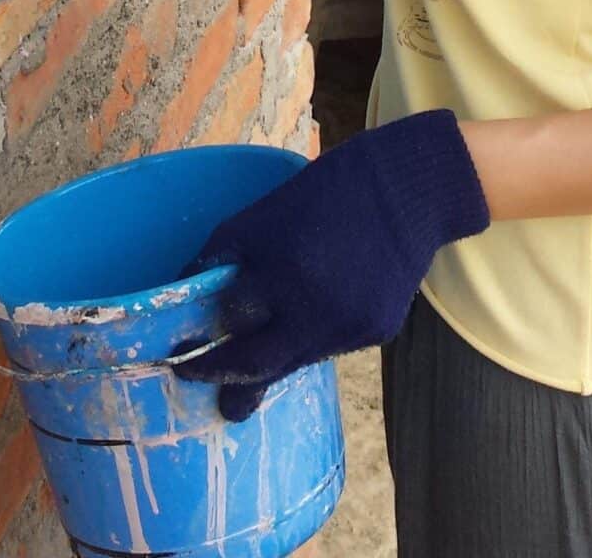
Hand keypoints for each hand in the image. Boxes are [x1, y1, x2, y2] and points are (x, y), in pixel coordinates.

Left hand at [180, 111, 489, 419]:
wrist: (410, 188)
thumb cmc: (330, 189)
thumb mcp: (269, 210)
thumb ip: (231, 251)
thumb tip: (191, 284)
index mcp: (283, 268)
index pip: (230, 323)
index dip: (204, 346)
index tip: (182, 361)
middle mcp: (316, 307)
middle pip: (260, 366)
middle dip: (232, 387)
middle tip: (217, 404)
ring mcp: (349, 326)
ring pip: (298, 360)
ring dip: (275, 363)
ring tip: (256, 374)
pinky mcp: (377, 332)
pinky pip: (333, 347)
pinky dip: (315, 338)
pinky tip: (317, 317)